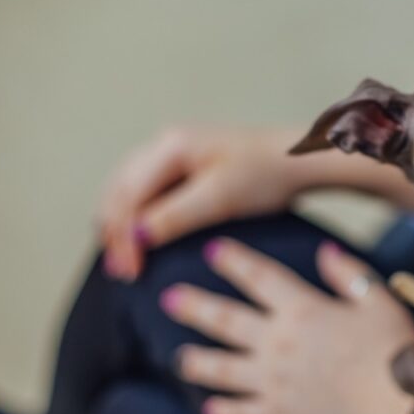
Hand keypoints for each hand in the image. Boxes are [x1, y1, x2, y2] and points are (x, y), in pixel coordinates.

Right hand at [99, 127, 307, 280]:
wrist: (298, 159)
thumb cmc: (266, 175)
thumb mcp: (220, 198)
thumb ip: (175, 216)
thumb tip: (134, 237)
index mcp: (171, 145)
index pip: (128, 195)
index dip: (123, 237)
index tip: (129, 271)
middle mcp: (164, 142)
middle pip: (120, 189)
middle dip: (115, 231)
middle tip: (120, 272)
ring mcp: (172, 149)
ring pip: (128, 188)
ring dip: (120, 222)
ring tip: (122, 259)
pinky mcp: (184, 162)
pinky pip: (145, 188)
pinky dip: (136, 214)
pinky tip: (139, 238)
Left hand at [161, 238, 413, 413]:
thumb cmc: (397, 352)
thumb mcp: (380, 301)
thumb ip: (348, 274)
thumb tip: (324, 250)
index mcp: (302, 310)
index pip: (259, 277)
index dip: (234, 261)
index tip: (212, 249)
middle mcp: (278, 344)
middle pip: (226, 321)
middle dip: (195, 306)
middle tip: (168, 298)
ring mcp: (273, 384)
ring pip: (223, 370)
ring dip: (199, 362)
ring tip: (182, 358)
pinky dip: (224, 412)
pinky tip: (212, 410)